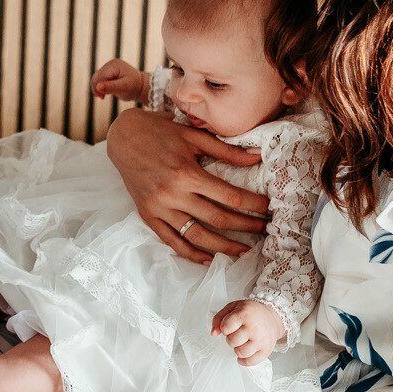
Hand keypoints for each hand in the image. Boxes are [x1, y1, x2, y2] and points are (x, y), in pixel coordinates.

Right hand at [90, 58, 149, 103]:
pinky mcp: (107, 73)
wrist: (140, 86)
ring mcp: (108, 68)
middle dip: (98, 88)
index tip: (103, 97)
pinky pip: (98, 80)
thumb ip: (111, 87)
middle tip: (103, 97)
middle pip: (97, 76)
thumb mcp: (124, 87)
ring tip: (103, 96)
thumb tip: (98, 86)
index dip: (99, 87)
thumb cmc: (134, 87)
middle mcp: (110, 64)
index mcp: (114, 65)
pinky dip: (99, 87)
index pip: (101, 76)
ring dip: (97, 88)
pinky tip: (103, 93)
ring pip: (96, 78)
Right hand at [104, 108, 267, 265]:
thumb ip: (227, 151)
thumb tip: (258, 156)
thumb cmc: (161, 132)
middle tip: (265, 229)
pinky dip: (191, 253)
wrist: (123, 137)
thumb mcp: (195, 136)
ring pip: (197, 236)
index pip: (230, 197)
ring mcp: (160, 208)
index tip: (269, 208)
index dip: (254, 205)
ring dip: (224, 247)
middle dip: (246, 226)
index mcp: (187, 173)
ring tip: (244, 252)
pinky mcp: (148, 216)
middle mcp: (173, 194)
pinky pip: (172, 241)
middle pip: (218, 219)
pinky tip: (209, 259)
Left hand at [212, 299, 287, 364]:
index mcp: (245, 314)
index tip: (230, 326)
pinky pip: (250, 362)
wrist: (272, 316)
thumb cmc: (251, 312)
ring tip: (242, 342)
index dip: (225, 328)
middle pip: (232, 341)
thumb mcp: (233, 307)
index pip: (225, 328)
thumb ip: (218, 318)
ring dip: (238, 349)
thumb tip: (213, 333)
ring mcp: (261, 340)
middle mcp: (254, 328)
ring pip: (240, 353)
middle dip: (231, 338)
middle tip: (238, 334)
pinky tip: (245, 353)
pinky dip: (244, 360)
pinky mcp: (266, 350)